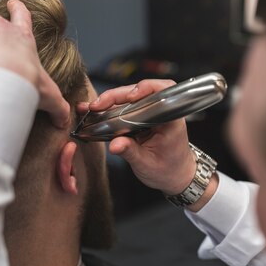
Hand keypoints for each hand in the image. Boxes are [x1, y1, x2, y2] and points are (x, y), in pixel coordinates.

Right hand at [78, 79, 196, 195]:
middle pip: (139, 93)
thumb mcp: (147, 164)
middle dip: (116, 96)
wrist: (174, 176)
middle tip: (98, 105)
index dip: (146, 89)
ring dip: (110, 101)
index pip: (162, 92)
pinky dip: (110, 109)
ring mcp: (149, 113)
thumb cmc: (168, 170)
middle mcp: (161, 112)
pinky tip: (96, 111)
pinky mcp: (139, 118)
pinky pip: (124, 108)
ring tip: (92, 108)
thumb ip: (131, 152)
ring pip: (129, 98)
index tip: (131, 97)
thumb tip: (115, 145)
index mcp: (171, 119)